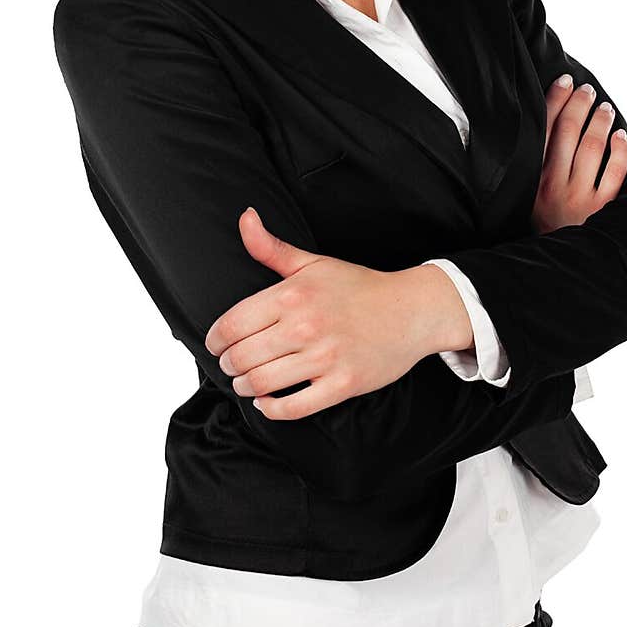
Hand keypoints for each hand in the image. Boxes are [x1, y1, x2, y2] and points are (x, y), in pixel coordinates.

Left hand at [204, 207, 466, 418]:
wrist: (411, 311)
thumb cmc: (358, 287)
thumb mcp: (313, 263)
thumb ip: (272, 247)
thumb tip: (245, 217)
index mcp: (293, 294)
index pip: (232, 325)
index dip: (215, 340)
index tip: (216, 345)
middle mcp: (306, 326)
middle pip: (242, 357)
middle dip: (229, 365)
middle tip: (231, 365)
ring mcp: (325, 357)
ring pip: (262, 383)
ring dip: (245, 387)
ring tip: (246, 383)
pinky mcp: (342, 384)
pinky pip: (294, 407)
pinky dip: (272, 410)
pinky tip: (267, 403)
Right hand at [531, 74, 626, 234]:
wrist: (559, 267)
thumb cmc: (544, 230)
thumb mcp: (527, 201)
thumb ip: (532, 171)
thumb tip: (541, 132)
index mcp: (532, 180)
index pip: (544, 129)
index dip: (555, 100)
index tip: (564, 82)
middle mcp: (554, 185)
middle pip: (568, 132)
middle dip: (579, 104)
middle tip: (587, 91)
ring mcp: (581, 197)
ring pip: (592, 147)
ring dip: (599, 121)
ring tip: (605, 108)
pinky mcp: (604, 209)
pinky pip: (615, 171)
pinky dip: (618, 149)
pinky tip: (619, 136)